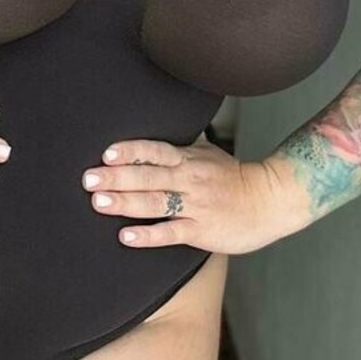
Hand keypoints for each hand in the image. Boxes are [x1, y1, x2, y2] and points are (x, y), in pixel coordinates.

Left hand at [80, 132, 311, 255]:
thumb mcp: (209, 153)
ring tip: (99, 202)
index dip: (131, 151)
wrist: (271, 200)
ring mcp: (195, 205)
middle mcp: (189, 179)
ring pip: (156, 202)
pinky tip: (125, 236)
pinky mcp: (201, 230)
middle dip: (117, 177)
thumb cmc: (236, 177)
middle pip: (149, 176)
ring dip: (125, 202)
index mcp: (189, 159)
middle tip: (89, 178)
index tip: (107, 152)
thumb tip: (167, 123)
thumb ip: (183, 144)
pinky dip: (148, 235)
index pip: (155, 151)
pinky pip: (171, 232)